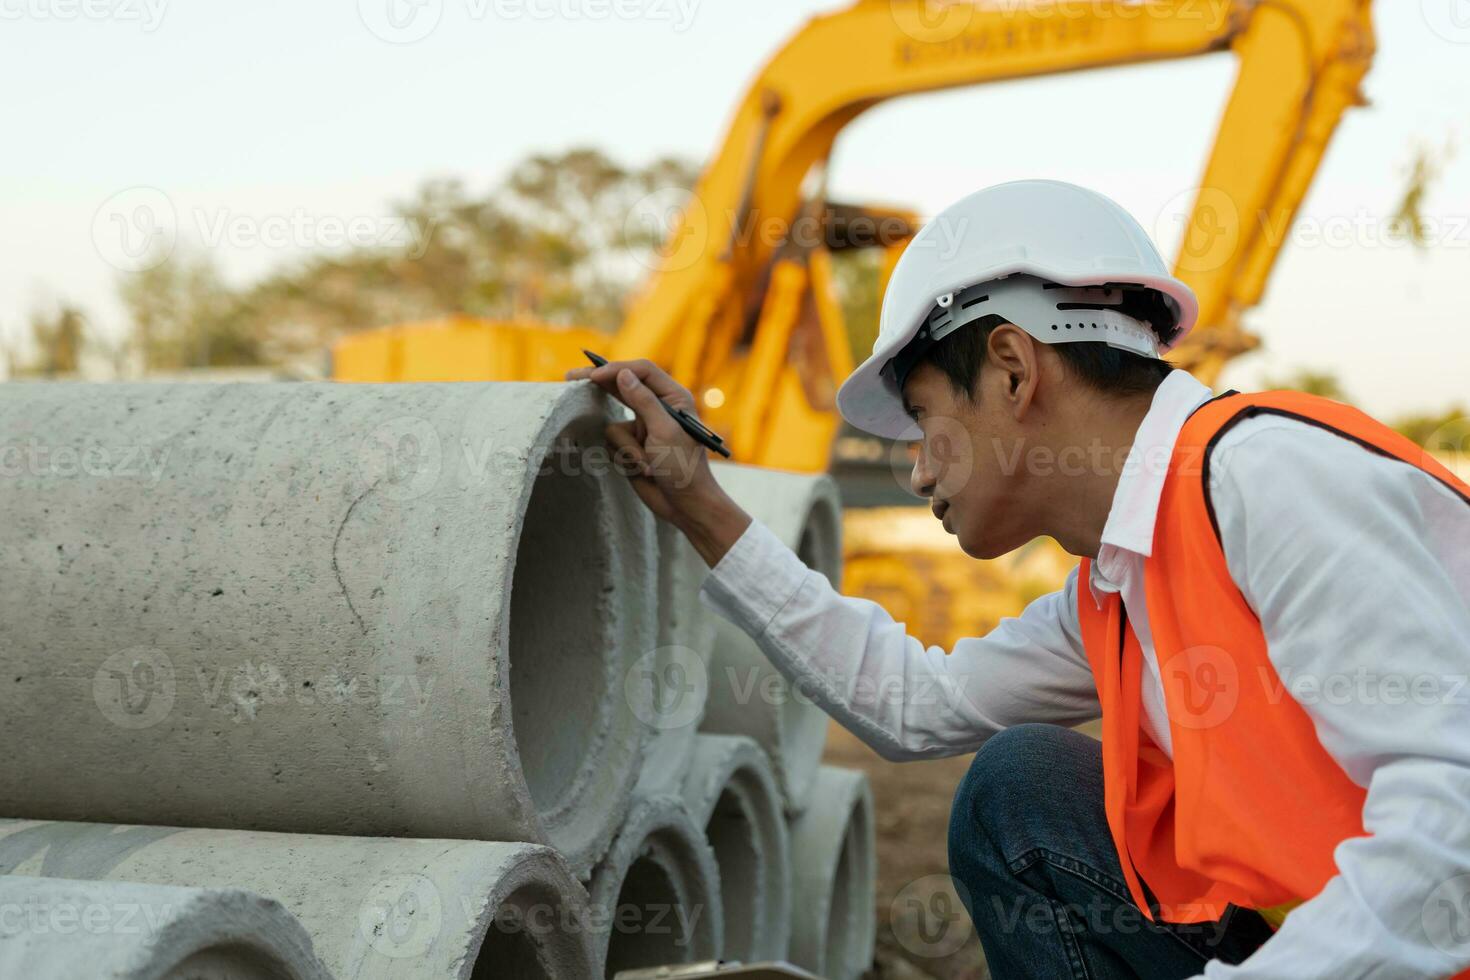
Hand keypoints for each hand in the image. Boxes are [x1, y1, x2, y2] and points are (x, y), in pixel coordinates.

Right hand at [565, 359, 749, 562]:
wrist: (685, 505)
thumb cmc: (683, 467)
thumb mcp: (664, 431)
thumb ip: (643, 401)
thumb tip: (622, 373)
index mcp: (673, 398)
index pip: (642, 371)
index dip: (616, 369)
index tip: (594, 376)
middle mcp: (657, 407)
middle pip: (621, 386)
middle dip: (599, 385)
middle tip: (570, 377)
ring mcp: (642, 427)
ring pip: (613, 424)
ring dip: (626, 448)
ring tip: (647, 465)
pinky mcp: (631, 446)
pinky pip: (612, 444)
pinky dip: (624, 458)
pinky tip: (642, 471)